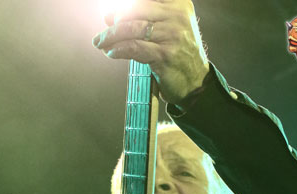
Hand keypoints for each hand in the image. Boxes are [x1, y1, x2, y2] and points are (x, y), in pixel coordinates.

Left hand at [93, 0, 208, 103]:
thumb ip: (145, 18)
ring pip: (133, 28)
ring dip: (111, 36)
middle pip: (136, 9)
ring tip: (100, 42)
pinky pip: (135, 48)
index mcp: (178, 3)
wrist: (196, 82)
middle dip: (115, 19)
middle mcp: (177, 16)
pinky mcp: (164, 56)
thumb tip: (110, 16)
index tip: (112, 13)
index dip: (126, 4)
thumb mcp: (169, 28)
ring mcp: (172, 36)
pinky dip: (118, 49)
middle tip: (104, 30)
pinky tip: (111, 52)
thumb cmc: (178, 53)